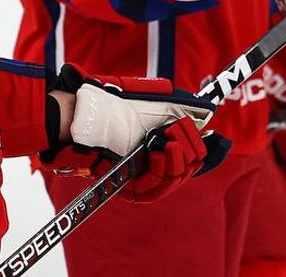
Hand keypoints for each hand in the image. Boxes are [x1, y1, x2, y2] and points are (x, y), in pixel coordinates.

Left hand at [43, 66, 228, 201]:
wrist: (78, 115)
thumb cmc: (107, 101)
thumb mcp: (147, 96)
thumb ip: (176, 102)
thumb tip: (206, 109)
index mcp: (158, 140)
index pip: (191, 154)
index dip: (199, 146)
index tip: (204, 133)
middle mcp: (151, 159)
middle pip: (187, 169)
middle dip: (190, 150)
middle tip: (176, 132)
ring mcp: (139, 174)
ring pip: (174, 180)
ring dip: (179, 160)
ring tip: (169, 144)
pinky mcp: (126, 185)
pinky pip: (153, 190)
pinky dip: (163, 172)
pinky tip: (159, 155)